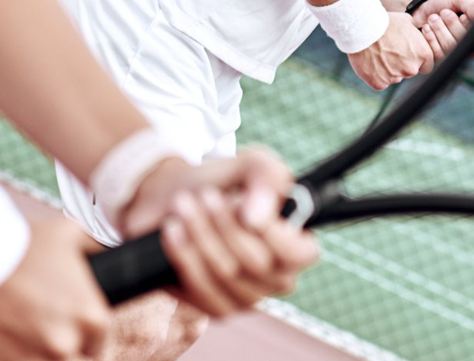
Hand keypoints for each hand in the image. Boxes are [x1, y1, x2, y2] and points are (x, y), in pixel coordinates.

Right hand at [0, 216, 109, 360]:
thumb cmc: (14, 245)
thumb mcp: (68, 233)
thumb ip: (95, 249)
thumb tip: (109, 254)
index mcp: (90, 317)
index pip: (98, 343)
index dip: (83, 335)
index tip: (67, 326)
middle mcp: (65, 346)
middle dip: (63, 350)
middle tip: (42, 331)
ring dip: (35, 355)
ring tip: (19, 336)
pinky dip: (7, 357)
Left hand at [116, 148, 319, 317]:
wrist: (176, 197)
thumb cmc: (222, 182)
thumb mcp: (250, 164)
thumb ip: (267, 176)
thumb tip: (258, 216)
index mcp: (297, 244)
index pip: (300, 253)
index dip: (272, 232)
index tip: (239, 203)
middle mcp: (278, 276)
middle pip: (256, 262)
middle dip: (224, 224)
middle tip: (203, 195)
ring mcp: (248, 297)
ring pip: (226, 274)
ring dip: (200, 235)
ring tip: (183, 205)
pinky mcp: (217, 307)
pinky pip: (201, 290)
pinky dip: (184, 256)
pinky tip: (173, 231)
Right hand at [347, 12, 432, 89]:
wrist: (363, 29)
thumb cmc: (385, 22)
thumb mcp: (407, 21)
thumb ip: (416, 32)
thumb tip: (418, 31)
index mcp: (423, 54)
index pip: (427, 65)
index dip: (417, 60)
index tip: (408, 54)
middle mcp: (412, 68)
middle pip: (409, 71)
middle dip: (402, 64)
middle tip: (389, 51)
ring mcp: (396, 77)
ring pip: (394, 76)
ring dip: (388, 69)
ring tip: (377, 53)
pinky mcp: (380, 83)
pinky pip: (380, 81)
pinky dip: (375, 74)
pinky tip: (370, 61)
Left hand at [410, 0, 473, 63]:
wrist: (421, 11)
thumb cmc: (442, 6)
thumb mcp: (459, 0)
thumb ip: (472, 6)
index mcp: (473, 33)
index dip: (465, 24)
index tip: (460, 15)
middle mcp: (464, 46)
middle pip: (461, 40)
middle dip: (450, 23)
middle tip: (443, 13)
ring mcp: (451, 54)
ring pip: (449, 46)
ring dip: (439, 28)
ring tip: (433, 18)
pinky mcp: (438, 60)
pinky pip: (437, 53)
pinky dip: (430, 37)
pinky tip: (427, 28)